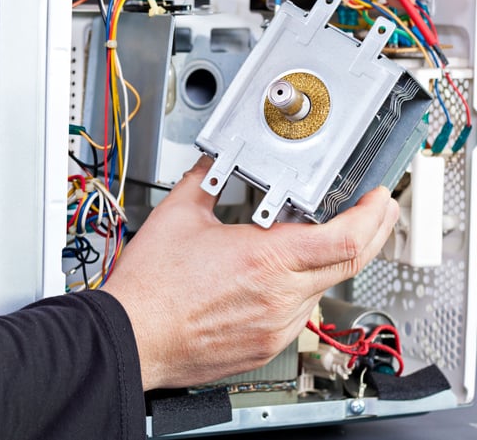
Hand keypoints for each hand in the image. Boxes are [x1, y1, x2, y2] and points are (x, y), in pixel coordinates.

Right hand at [103, 155, 398, 390]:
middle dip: (368, 233)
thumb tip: (214, 162)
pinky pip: (297, 316)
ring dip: (325, 263)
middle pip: (348, 265)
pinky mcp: (264, 347)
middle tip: (370, 213)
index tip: (378, 199)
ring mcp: (275, 327)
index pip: (346, 239)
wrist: (132, 335)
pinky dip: (297, 291)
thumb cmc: (151, 287)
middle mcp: (279, 297)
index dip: (373, 216)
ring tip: (308, 242)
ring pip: (321, 290)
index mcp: (265, 259)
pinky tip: (274, 279)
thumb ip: (205, 178)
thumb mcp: (177, 215)